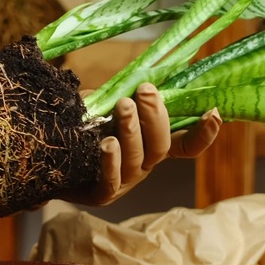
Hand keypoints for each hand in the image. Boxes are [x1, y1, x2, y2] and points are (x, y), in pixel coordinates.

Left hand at [69, 83, 221, 206]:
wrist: (50, 161)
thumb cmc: (84, 128)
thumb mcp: (106, 107)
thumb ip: (124, 93)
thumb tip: (143, 70)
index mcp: (151, 146)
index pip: (186, 144)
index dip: (203, 134)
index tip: (214, 112)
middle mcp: (144, 166)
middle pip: (160, 146)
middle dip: (156, 116)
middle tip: (145, 91)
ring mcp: (125, 182)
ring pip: (137, 158)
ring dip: (132, 130)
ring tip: (124, 105)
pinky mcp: (101, 194)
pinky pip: (110, 180)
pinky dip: (111, 161)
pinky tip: (107, 143)